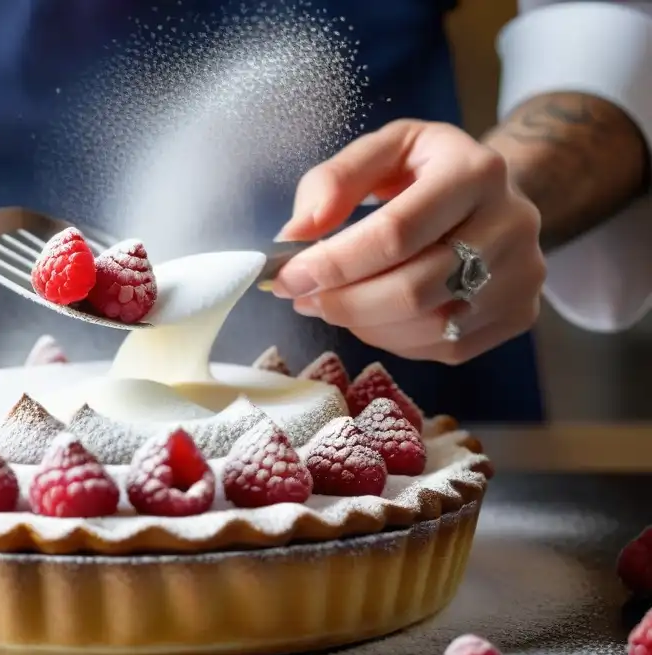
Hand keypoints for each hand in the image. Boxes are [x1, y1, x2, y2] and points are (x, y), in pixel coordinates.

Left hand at [273, 119, 545, 364]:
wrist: (496, 192)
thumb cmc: (426, 172)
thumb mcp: (382, 152)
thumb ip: (332, 182)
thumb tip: (296, 234)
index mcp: (476, 171)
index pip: (396, 233)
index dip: (334, 263)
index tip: (287, 277)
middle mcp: (511, 224)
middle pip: (414, 289)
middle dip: (344, 302)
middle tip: (303, 298)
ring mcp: (523, 276)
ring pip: (429, 327)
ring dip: (363, 323)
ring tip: (331, 304)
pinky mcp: (520, 314)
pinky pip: (445, 347)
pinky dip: (394, 339)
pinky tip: (372, 315)